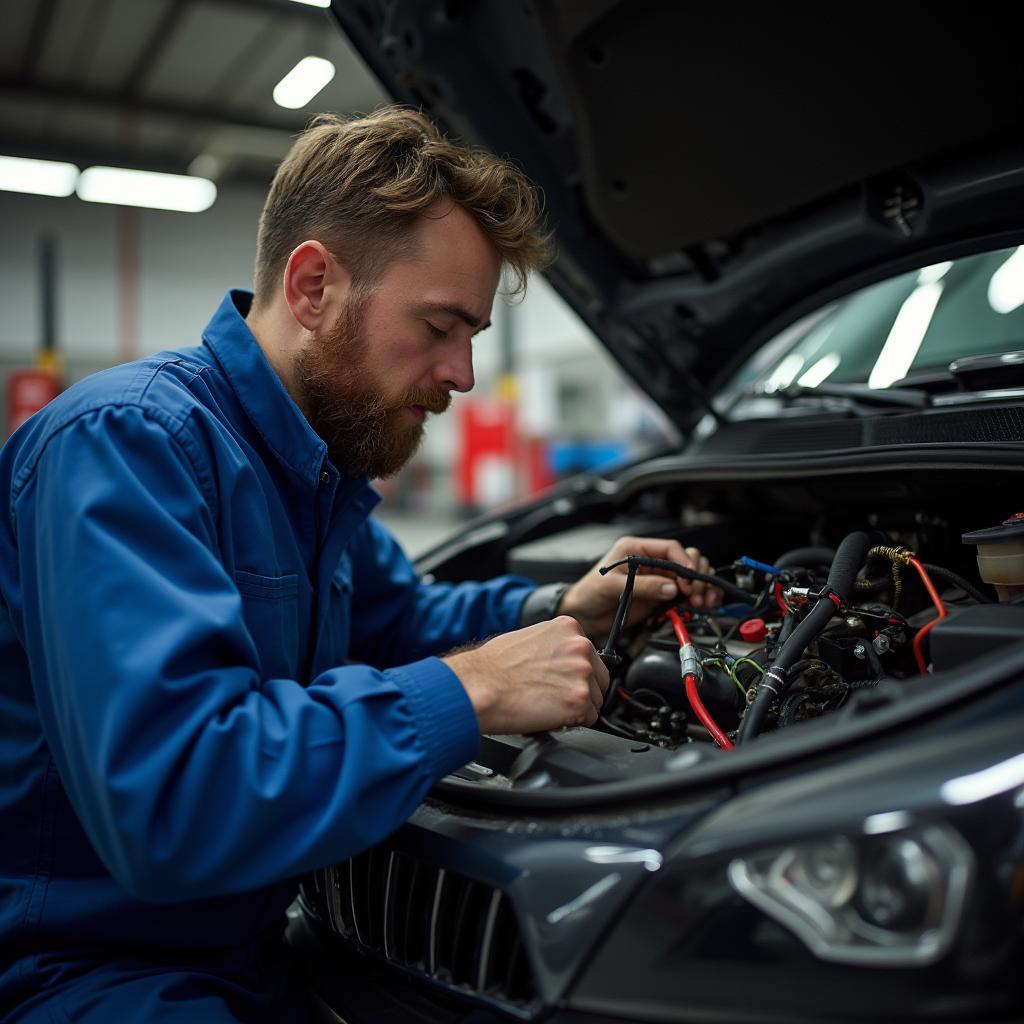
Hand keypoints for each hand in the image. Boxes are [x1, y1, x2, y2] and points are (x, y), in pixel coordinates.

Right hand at [443, 617, 609, 733]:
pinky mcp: (578, 701)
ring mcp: (581, 674)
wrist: (478, 686)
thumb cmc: (492, 666)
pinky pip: (589, 719)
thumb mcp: (528, 638)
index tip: (561, 680)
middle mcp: (580, 647)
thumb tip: (562, 661)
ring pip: (595, 700)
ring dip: (576, 707)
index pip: (590, 656)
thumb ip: (554, 646)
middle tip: (553, 696)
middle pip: (599, 678)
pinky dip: (572, 722)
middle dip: (581, 690)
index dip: (575, 673)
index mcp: (568, 628)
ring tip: (547, 704)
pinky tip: (548, 714)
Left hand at [559, 536, 720, 638]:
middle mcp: (651, 561)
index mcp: (637, 549)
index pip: (670, 548)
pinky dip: (699, 597)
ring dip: (702, 587)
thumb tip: (671, 587)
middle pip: (687, 559)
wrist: (584, 615)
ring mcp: (659, 578)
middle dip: (696, 575)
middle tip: (695, 594)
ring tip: (701, 602)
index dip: (684, 562)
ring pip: (692, 575)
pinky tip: (704, 603)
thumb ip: (643, 585)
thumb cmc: (590, 593)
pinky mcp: (662, 595)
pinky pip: (687, 593)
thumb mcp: (612, 586)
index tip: (688, 579)